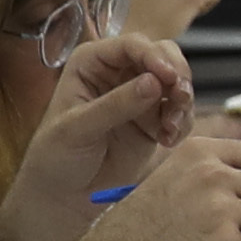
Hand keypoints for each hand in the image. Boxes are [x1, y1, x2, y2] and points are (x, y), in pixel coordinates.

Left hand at [1, 36, 201, 235]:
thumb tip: (154, 83)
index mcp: (93, 62)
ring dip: (183, 101)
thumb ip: (116, 105)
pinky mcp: (154, 120)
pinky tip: (167, 141)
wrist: (65, 194)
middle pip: (162, 55)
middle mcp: (119, 72)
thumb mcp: (79, 128)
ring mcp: (139, 95)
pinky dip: (182, 123)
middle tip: (181, 98)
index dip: (154, 57)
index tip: (169, 78)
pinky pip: (180, 112)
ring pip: (177, 82)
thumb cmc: (57, 156)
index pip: (132, 46)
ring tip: (171, 128)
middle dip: (177, 75)